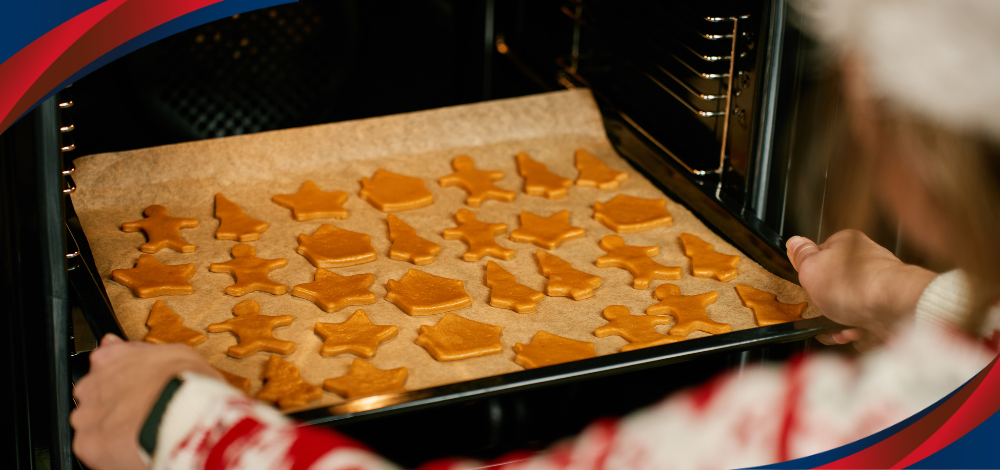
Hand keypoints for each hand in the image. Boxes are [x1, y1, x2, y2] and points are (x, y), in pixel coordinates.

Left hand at [71, 335, 220, 469]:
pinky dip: (111, 453)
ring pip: (93, 426)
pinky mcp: (87, 444)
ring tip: (140, 434)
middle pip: (96, 399)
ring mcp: (87, 415)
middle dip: (114, 408)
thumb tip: (115, 344)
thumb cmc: (185, 383)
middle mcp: (91, 385)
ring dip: (111, 431)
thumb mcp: (172, 352)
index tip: (135, 391)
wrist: (186, 413)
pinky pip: (96, 451)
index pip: (102, 368)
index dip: (122, 383)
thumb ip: (137, 351)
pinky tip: (134, 448)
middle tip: (140, 414)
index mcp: (109, 359)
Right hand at [786, 229, 935, 343]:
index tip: (807, 286)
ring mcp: (878, 284)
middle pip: (833, 285)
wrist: (894, 309)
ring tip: (838, 327)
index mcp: (845, 243)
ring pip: (848, 306)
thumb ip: (800, 257)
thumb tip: (794, 243)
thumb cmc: (855, 285)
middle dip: (825, 304)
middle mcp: (865, 260)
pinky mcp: (888, 307)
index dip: (810, 274)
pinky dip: (856, 330)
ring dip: (839, 321)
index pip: (819, 256)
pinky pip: (864, 321)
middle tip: (821, 310)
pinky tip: (854, 332)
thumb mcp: (811, 268)